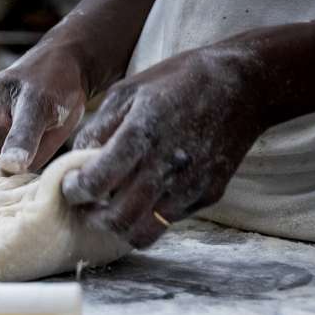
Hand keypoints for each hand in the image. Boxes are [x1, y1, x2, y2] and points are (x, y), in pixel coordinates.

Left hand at [62, 43, 270, 247]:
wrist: (244, 85)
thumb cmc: (180, 82)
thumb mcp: (129, 91)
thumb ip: (97, 127)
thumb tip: (75, 159)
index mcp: (143, 134)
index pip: (96, 183)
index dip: (74, 191)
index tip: (71, 186)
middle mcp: (168, 165)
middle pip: (117, 219)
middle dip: (92, 218)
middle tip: (86, 206)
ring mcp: (191, 185)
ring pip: (144, 233)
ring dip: (120, 227)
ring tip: (111, 211)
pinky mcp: (208, 195)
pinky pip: (169, 222)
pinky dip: (149, 217)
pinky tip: (144, 198)